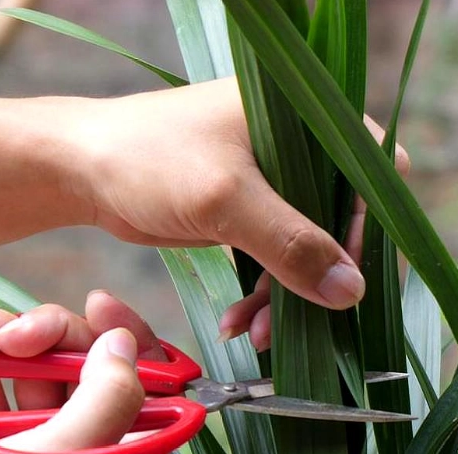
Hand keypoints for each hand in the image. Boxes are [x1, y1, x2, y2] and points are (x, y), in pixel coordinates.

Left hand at [60, 79, 408, 340]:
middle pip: (346, 221)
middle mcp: (304, 145)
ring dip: (290, 296)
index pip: (375, 176)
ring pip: (312, 248)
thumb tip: (352, 292)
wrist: (82, 168)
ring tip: (256, 333)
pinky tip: (239, 322)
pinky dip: (265, 294)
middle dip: (319, 278)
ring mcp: (280, 180)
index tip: (346, 280)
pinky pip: (281, 258)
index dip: (370, 231)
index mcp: (310, 117)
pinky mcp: (256, 209)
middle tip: (299, 321)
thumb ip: (292, 244)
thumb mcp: (225, 199)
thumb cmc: (149, 159)